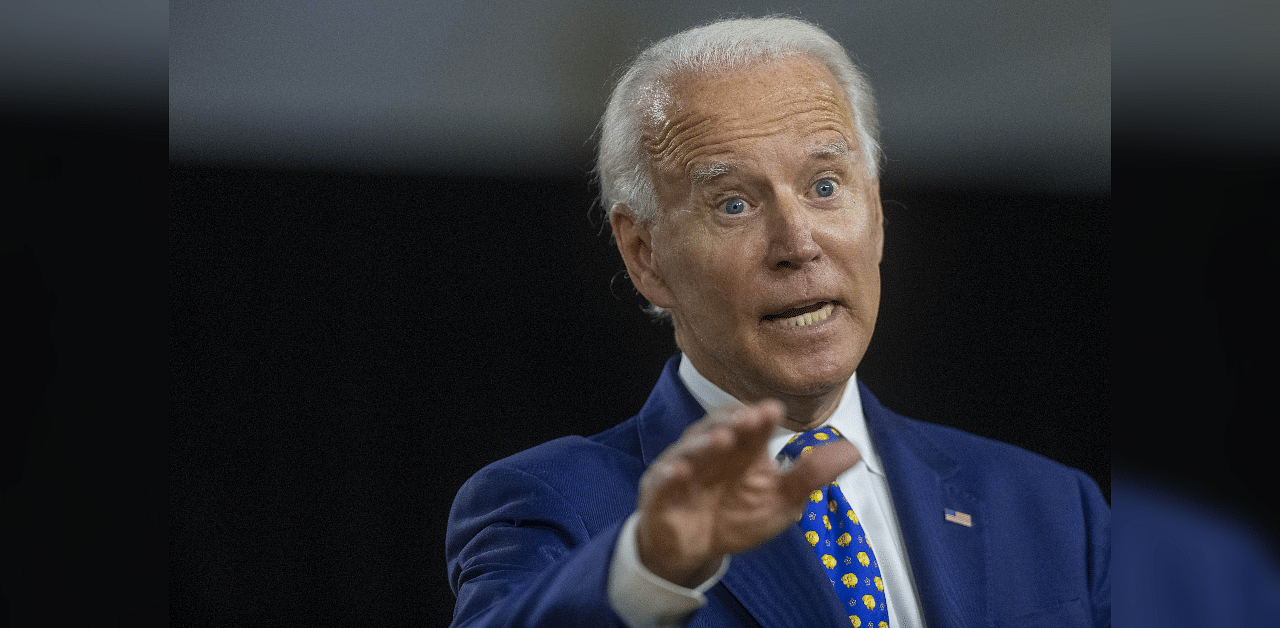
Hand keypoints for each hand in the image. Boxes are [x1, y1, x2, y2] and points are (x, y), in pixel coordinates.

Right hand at [635, 400, 858, 587]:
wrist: (696, 550)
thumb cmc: (737, 516)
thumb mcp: (781, 501)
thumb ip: (811, 475)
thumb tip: (854, 450)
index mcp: (742, 447)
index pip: (751, 424)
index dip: (760, 416)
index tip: (774, 410)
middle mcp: (711, 449)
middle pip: (719, 427)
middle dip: (734, 422)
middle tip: (751, 419)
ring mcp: (683, 468)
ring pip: (691, 447)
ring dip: (705, 442)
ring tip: (722, 439)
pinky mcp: (659, 492)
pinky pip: (662, 479)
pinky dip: (670, 475)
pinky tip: (681, 472)